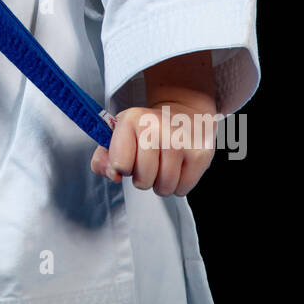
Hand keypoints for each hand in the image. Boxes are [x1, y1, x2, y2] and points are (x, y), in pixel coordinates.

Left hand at [89, 50, 217, 195]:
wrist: (183, 114)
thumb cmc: (146, 130)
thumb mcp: (118, 136)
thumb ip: (103, 158)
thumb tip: (112, 174)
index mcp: (132, 120)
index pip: (120, 164)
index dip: (122, 168)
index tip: (127, 159)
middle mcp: (156, 127)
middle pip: (143, 180)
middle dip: (143, 178)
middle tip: (148, 163)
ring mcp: (180, 140)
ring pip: (164, 187)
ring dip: (161, 184)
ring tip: (162, 165)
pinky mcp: (200, 154)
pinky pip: (183, 189)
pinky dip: (178, 185)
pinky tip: (178, 166)